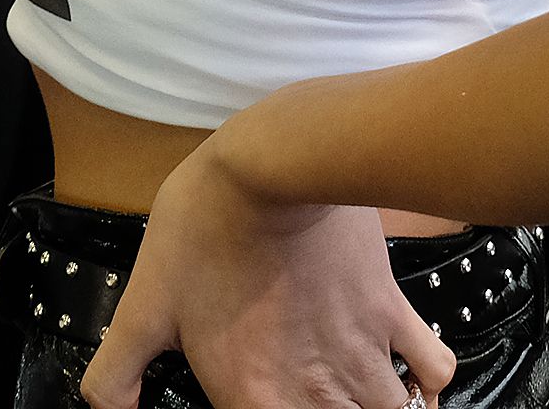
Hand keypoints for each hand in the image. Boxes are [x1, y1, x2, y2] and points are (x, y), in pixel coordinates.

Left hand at [84, 142, 453, 408]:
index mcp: (253, 398)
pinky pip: (432, 370)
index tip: (271, 402)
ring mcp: (360, 354)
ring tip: (369, 402)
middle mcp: (315, 391)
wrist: (275, 163)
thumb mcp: (143, 304)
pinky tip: (411, 381)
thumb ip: (116, 373)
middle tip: (319, 396)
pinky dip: (427, 387)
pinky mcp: (392, 311)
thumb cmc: (204, 228)